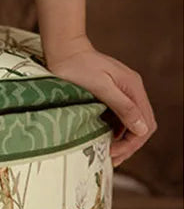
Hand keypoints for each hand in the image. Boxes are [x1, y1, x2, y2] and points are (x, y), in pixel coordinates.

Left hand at [44, 35, 156, 167]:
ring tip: (107, 154)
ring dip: (122, 140)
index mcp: (133, 88)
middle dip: (128, 145)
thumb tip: (141, 128)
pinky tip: (103, 139)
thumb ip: (122, 106)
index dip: (132, 143)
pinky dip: (114, 131)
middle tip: (110, 159)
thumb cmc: (77, 66)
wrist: (63, 49)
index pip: (145, 124)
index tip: (114, 153)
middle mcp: (132, 90)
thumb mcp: (100, 86)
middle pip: (141, 125)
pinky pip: (119, 117)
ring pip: (131, 123)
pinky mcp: (111, 93)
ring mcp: (122, 91)